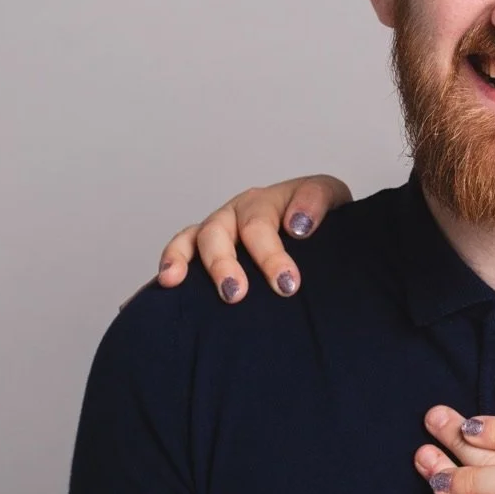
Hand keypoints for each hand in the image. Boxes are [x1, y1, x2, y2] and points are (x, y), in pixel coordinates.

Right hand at [155, 175, 351, 301]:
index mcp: (268, 201)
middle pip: (224, 232)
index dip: (271, 255)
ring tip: (192, 286)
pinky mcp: (202, 247)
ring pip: (199, 238)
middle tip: (236, 294)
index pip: (264, 224)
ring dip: (197, 263)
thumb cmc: (320, 216)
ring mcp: (218, 228)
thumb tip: (297, 225)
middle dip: (228, 264)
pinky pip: (179, 250)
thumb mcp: (330, 198)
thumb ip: (316, 202)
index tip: (287, 284)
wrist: (316, 226)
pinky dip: (170, 263)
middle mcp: (239, 212)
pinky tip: (164, 284)